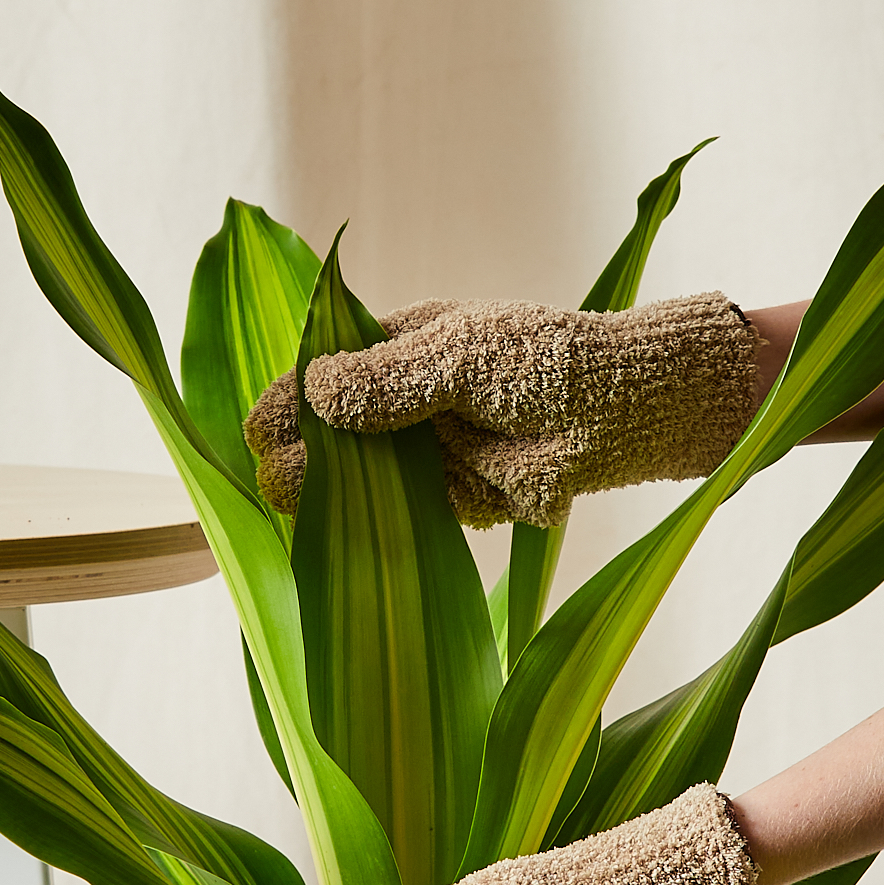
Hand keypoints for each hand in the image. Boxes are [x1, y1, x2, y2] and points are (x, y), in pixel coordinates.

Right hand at [244, 292, 758, 528]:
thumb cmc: (548, 362)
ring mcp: (431, 452)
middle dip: (304, 456)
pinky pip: (406, 515)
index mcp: (404, 348)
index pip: (330, 373)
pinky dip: (375, 527)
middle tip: (272, 478)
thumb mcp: (462, 357)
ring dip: (330, 495)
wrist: (623, 414)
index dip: (292, 401)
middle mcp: (409, 402)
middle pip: (339, 434)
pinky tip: (340, 536)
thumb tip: (319, 387)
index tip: (259, 428)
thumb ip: (393, 378)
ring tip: (293, 506)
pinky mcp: (456, 499)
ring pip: (365, 479)